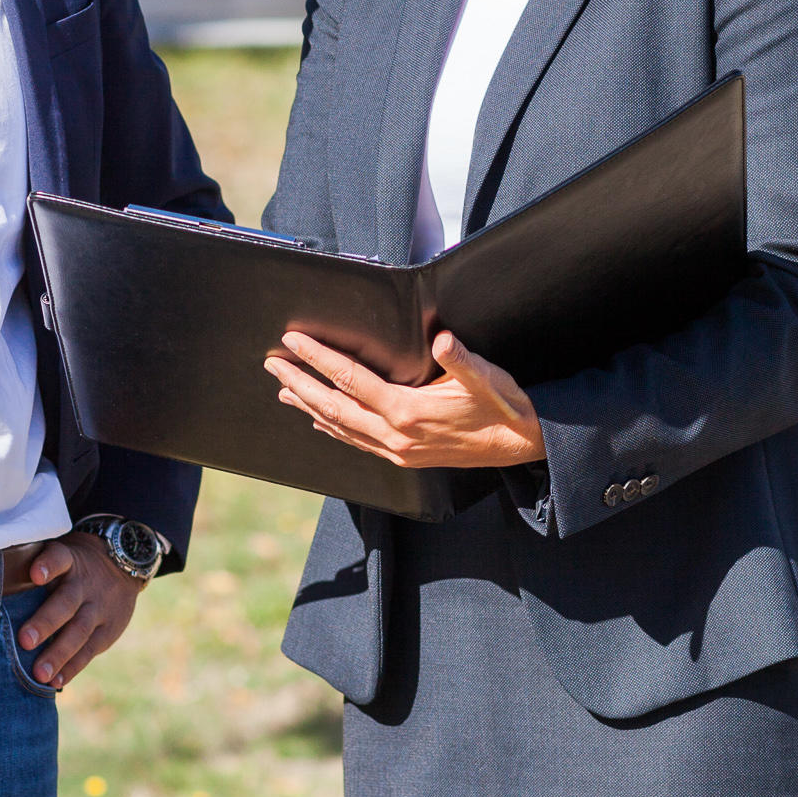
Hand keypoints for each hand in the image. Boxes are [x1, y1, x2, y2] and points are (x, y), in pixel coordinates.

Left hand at [14, 532, 144, 689]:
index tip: (35, 575)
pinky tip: (56, 680)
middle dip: (46, 622)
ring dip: (58, 653)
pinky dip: (73, 667)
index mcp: (69, 561)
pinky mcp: (108, 629)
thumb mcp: (60, 555)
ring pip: (79, 630)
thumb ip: (33, 566)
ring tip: (39, 673)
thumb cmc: (72, 567)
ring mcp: (98, 608)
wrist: (122, 565)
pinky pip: (90, 649)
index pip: (59, 558)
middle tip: (25, 640)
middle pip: (66, 602)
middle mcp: (84, 584)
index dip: (48, 565)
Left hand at [266, 328, 545, 469]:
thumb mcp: (488, 378)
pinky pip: (358, 442)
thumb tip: (442, 339)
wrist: (524, 446)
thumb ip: (462, 360)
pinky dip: (333, 429)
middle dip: (300, 383)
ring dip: (310, 407)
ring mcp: (398, 451)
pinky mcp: (405, 457)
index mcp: (409, 412)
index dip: (319, 358)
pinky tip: (320, 421)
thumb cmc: (505, 407)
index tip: (294, 341)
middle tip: (273, 364)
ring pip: (341, 427)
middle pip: (334, 406)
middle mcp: (396, 436)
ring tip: (284, 390)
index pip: (351, 380)